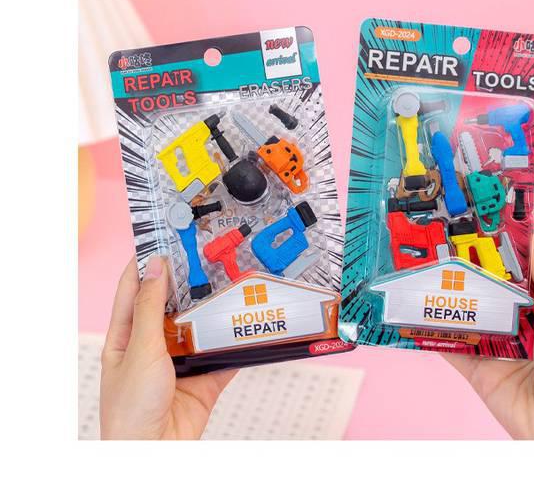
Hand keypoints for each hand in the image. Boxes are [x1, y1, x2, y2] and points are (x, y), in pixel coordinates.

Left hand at [100, 255, 235, 438]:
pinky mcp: (203, 379)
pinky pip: (224, 354)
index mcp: (126, 336)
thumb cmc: (129, 410)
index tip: (164, 236)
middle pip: (174, 303)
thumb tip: (155, 268)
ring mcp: (179, 362)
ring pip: (202, 326)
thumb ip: (150, 308)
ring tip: (232, 283)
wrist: (153, 456)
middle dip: (191, 281)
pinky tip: (249, 325)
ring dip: (216, 310)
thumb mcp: (139, 349)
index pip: (134, 288)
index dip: (147, 261)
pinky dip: (237, 342)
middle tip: (208, 255)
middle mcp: (152, 345)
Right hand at [443, 232, 533, 439]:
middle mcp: (518, 328)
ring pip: (467, 318)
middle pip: (489, 294)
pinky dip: (433, 334)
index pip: (521, 276)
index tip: (484, 229)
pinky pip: (452, 348)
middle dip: (470, 274)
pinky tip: (416, 316)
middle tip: (445, 247)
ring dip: (449, 300)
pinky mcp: (477, 370)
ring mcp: (495, 348)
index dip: (505, 254)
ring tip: (426, 273)